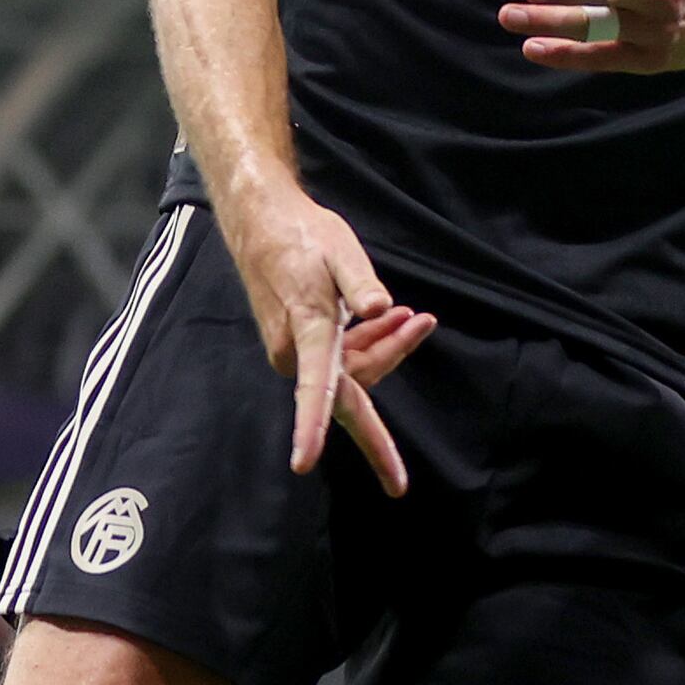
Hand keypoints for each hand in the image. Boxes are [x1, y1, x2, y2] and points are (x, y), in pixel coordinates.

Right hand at [215, 185, 432, 493]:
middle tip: (422, 335)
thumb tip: (379, 308)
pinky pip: (341, 360)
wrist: (262, 223)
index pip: (316, 388)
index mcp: (308, 332)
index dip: (312, 427)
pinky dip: (369, 342)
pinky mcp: (298, 346)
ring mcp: (295, 352)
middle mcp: (296, 352)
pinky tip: (389, 318)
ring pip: (351, 372)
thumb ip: (360, 282)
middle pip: (353, 387)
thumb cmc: (303, 235)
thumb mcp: (341, 251)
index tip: (304, 462)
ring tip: (413, 317)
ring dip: (384, 348)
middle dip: (391, 364)